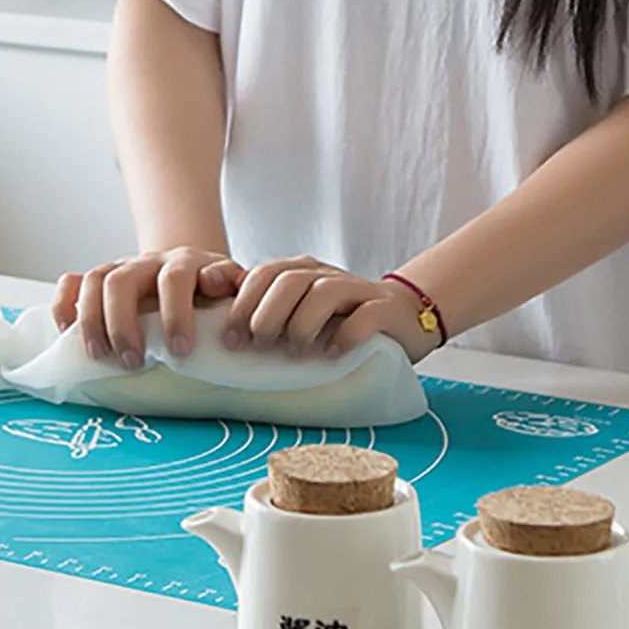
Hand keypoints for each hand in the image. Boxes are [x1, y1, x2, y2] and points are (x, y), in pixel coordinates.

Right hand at [52, 248, 244, 368]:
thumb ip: (230, 286)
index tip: (179, 350)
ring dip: (93, 322)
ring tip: (101, 358)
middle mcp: (149, 262)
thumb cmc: (213, 293)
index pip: (175, 279)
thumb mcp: (231, 289)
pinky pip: (71, 283)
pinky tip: (68, 335)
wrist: (192, 271)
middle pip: (123, 280)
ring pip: (94, 281)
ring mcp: (121, 268)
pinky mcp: (99, 280)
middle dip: (124, 324)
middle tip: (133, 363)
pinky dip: (65, 307)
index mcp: (186, 264)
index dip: (175, 313)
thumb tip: (221, 282)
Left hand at [222, 256, 441, 362]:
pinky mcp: (385, 309)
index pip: (263, 274)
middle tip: (262, 347)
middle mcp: (326, 275)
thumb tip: (224, 332)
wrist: (404, 315)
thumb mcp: (301, 312)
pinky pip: (363, 317)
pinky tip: (333, 355)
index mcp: (301, 272)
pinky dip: (345, 337)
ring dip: (303, 327)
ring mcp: (357, 289)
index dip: (242, 305)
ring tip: (297, 354)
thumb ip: (269, 312)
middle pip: (288, 282)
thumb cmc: (341, 321)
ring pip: (323, 294)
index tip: (231, 340)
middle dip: (267, 316)